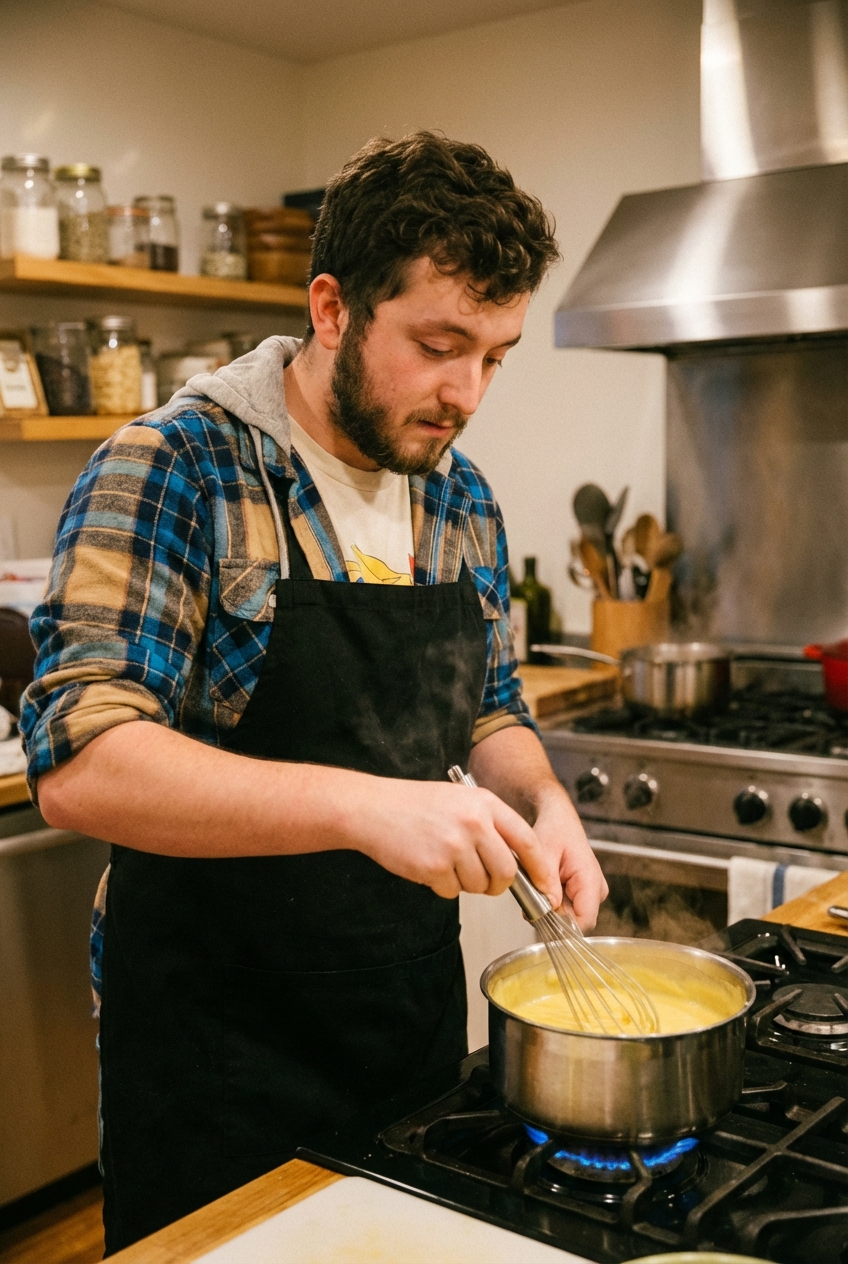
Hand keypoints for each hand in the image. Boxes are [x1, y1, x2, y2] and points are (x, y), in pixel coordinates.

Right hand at [351, 778, 561, 901]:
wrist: (373, 808)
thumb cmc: (414, 804)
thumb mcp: (460, 799)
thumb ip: (489, 823)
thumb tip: (516, 859)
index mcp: (485, 803)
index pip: (527, 840)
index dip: (540, 867)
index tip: (545, 885)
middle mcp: (474, 823)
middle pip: (506, 872)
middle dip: (498, 885)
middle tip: (486, 883)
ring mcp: (454, 845)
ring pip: (479, 885)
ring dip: (466, 884)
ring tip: (446, 864)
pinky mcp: (435, 866)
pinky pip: (452, 892)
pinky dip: (443, 887)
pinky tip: (429, 866)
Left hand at [532, 787, 607, 930]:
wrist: (558, 819)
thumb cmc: (554, 830)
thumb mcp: (545, 851)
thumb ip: (547, 881)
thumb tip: (549, 908)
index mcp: (590, 879)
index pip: (584, 921)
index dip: (561, 925)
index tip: (539, 916)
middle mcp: (596, 889)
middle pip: (575, 921)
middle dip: (552, 915)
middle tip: (532, 897)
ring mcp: (591, 893)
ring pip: (570, 917)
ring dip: (550, 908)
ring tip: (538, 886)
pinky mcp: (584, 894)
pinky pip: (567, 909)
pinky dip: (552, 903)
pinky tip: (544, 887)